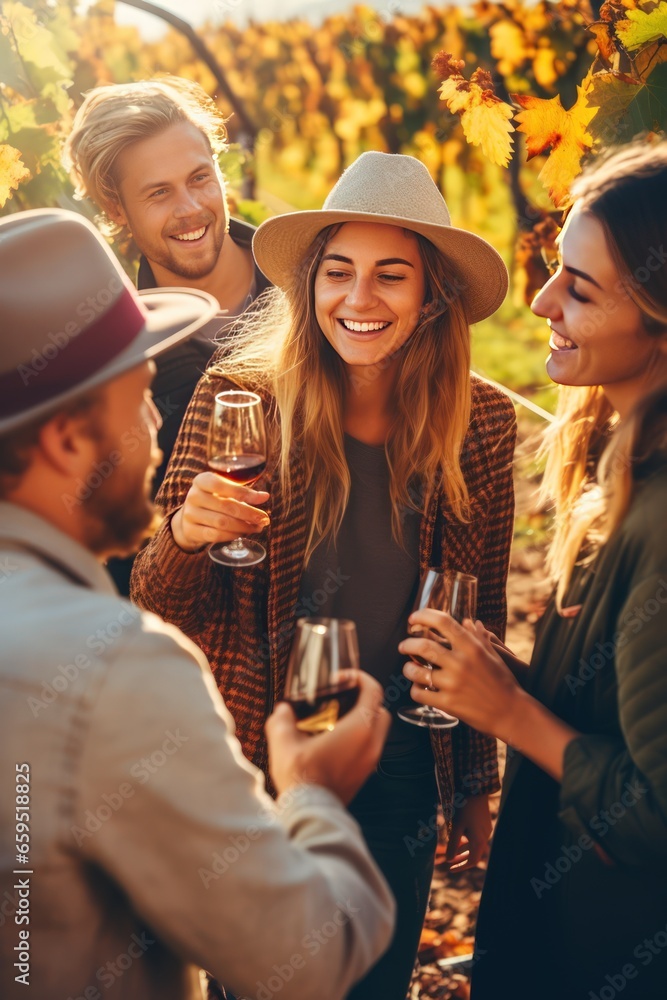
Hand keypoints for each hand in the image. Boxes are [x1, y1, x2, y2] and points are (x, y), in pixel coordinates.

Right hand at [171, 472, 269, 552]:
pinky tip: (242, 533)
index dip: (244, 493)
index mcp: (201, 481)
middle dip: (249, 513)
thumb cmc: (213, 500)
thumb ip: (242, 492)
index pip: (222, 485)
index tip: (263, 499)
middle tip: (264, 519)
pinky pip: (215, 535)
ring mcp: (190, 515)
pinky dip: (232, 535)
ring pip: (222, 523)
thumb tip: (264, 496)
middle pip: (226, 506)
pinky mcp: (190, 531)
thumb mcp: (224, 491)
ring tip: (256, 528)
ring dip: (243, 527)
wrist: (189, 517)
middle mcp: (193, 496)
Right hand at [265, 671, 390, 803]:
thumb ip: (282, 720)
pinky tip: (335, 741)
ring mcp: (371, 760)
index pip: (373, 691)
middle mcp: (371, 743)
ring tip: (337, 719)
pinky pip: (371, 746)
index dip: (360, 678)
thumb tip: (283, 710)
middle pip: (380, 709)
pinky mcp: (365, 773)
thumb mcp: (284, 742)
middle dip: (365, 698)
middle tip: (343, 697)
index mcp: (359, 730)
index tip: (342, 679)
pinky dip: (360, 738)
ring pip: (378, 729)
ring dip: (363, 719)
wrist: (310, 811)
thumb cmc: (302, 778)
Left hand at [399, 609, 524, 743]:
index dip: (424, 616)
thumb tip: (469, 621)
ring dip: (408, 668)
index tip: (414, 619)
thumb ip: (478, 637)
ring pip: (416, 671)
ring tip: (409, 668)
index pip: (443, 622)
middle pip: (423, 646)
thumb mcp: (493, 655)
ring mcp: (453, 684)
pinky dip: (414, 690)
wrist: (511, 713)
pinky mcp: (447, 704)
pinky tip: (418, 688)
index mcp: (471, 648)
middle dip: (407, 644)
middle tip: (403, 645)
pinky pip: (419, 694)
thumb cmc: (503, 681)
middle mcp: (460, 663)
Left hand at [444, 794, 491, 871]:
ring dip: (465, 850)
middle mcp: (485, 837)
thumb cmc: (464, 808)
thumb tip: (449, 860)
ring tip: (454, 852)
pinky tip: (462, 837)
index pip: (472, 861)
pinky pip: (478, 837)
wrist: (476, 790)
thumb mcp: (456, 826)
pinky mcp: (486, 823)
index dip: (461, 866)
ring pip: (476, 846)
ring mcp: (487, 830)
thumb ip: (453, 844)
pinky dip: (469, 841)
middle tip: (451, 863)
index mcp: (479, 840)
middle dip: (462, 860)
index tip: (450, 869)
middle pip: (475, 855)